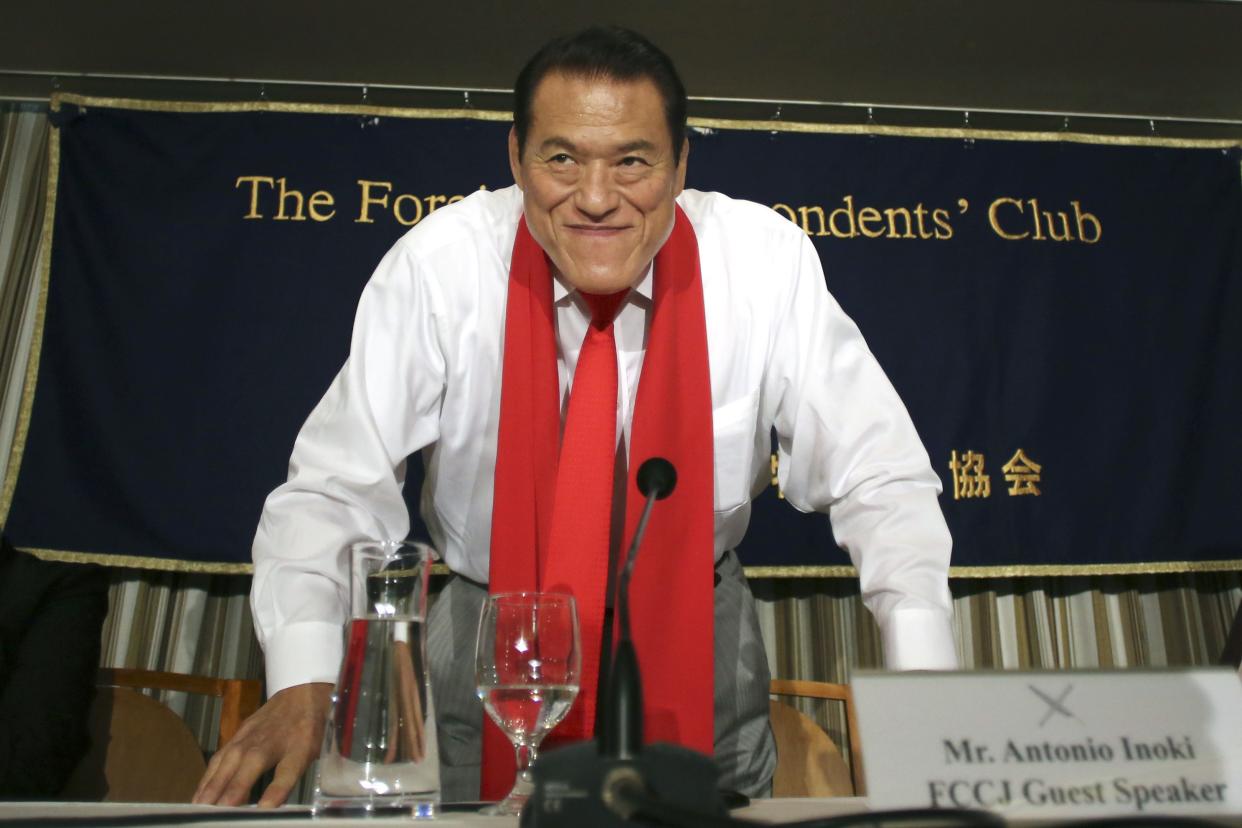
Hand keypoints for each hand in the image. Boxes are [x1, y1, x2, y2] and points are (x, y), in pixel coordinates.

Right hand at [192, 682, 332, 806]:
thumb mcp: (312, 754)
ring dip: (210, 789)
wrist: (301, 695)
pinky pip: (218, 760)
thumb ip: (290, 780)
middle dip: (227, 795)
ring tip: (198, 810)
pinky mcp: (236, 737)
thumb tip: (269, 806)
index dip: (275, 793)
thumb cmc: (308, 729)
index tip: (263, 808)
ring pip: (225, 765)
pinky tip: (200, 794)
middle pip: (244, 772)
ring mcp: (246, 739)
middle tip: (211, 817)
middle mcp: (265, 744)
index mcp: (295, 749)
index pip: (285, 774)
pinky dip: (207, 778)